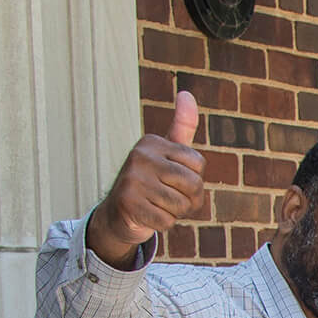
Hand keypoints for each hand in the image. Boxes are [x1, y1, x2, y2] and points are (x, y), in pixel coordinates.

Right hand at [92, 91, 203, 260]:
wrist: (118, 213)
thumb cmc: (152, 182)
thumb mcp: (168, 153)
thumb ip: (181, 127)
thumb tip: (187, 93)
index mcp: (152, 142)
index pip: (198, 165)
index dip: (194, 180)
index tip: (174, 179)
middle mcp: (140, 156)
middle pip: (194, 185)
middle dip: (189, 199)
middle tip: (169, 197)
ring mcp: (131, 179)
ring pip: (181, 205)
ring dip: (175, 212)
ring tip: (156, 204)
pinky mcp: (128, 203)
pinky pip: (166, 221)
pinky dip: (162, 224)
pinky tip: (147, 215)